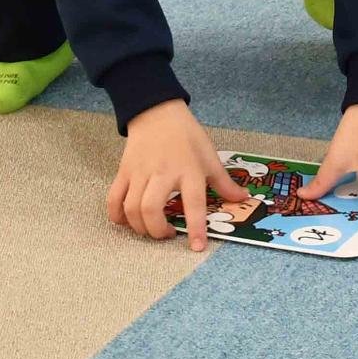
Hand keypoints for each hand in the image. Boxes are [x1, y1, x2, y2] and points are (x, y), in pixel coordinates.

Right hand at [106, 100, 248, 250]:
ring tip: (150, 229)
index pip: (193, 203)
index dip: (196, 227)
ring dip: (139, 227)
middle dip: (157, 231)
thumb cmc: (186, 135)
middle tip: (167, 234)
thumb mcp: (209, 156)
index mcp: (188, 170)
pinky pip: (114, 197)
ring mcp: (140, 172)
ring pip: (131, 207)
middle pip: (151, 208)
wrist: (157, 111)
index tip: (197, 247)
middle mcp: (162, 173)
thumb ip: (224, 182)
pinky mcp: (124, 171)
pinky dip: (117, 215)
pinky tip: (126, 222)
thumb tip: (243, 199)